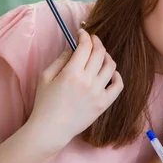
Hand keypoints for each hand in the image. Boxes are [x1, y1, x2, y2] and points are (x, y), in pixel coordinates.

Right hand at [28, 29, 122, 147]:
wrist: (51, 129)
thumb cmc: (45, 103)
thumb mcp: (46, 77)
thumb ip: (61, 60)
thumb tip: (73, 47)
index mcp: (72, 73)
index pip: (85, 47)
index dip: (85, 36)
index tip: (82, 33)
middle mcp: (87, 81)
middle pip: (100, 53)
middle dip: (96, 42)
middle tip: (92, 39)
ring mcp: (98, 93)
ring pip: (111, 66)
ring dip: (106, 56)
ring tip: (100, 55)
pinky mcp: (104, 103)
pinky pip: (118, 85)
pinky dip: (117, 76)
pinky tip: (110, 73)